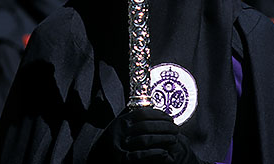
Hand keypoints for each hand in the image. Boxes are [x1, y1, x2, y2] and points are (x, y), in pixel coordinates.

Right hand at [88, 108, 206, 163]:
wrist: (98, 157)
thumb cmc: (113, 143)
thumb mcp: (120, 128)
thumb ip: (133, 122)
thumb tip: (156, 115)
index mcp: (121, 122)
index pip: (142, 114)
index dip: (159, 115)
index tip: (169, 118)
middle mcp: (120, 132)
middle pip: (146, 126)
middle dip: (164, 127)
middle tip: (175, 129)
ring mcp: (121, 147)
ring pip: (146, 139)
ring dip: (163, 139)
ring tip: (173, 139)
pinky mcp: (123, 160)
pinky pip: (141, 156)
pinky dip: (154, 154)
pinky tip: (164, 153)